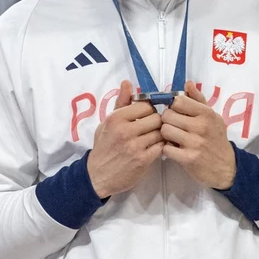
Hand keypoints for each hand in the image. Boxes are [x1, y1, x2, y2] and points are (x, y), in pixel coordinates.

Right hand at [86, 80, 163, 197]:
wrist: (97, 176)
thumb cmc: (104, 147)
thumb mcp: (107, 123)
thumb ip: (121, 103)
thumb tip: (127, 82)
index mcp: (116, 118)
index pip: (146, 105)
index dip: (149, 110)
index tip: (146, 117)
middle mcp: (125, 130)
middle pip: (156, 118)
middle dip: (156, 122)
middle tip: (151, 129)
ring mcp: (135, 146)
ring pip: (161, 132)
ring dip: (160, 135)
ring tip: (153, 138)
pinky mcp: (143, 160)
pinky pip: (161, 146)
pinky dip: (160, 147)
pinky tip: (154, 148)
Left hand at [161, 82, 235, 189]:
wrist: (226, 168)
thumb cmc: (216, 140)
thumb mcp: (213, 117)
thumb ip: (198, 100)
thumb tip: (187, 83)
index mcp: (206, 114)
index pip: (178, 101)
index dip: (173, 106)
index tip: (176, 113)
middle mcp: (201, 126)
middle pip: (167, 115)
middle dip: (167, 121)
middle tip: (174, 127)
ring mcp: (194, 143)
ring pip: (164, 130)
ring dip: (166, 135)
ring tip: (173, 138)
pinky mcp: (188, 159)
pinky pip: (166, 148)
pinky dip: (167, 149)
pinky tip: (174, 150)